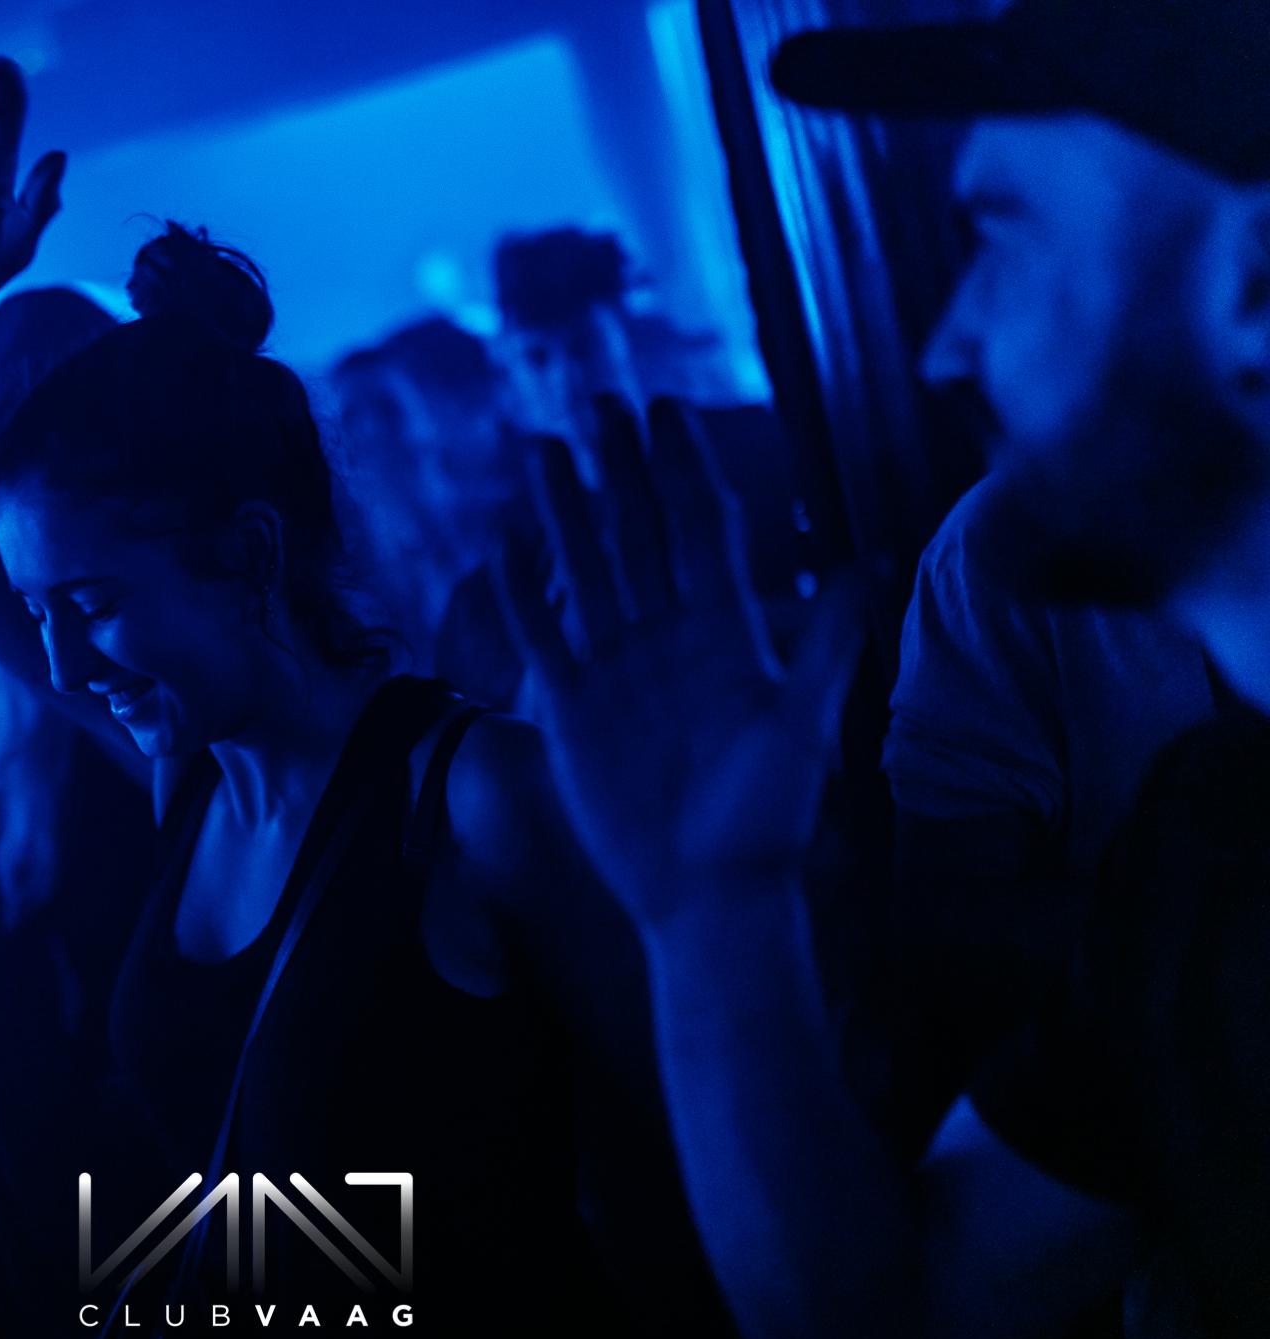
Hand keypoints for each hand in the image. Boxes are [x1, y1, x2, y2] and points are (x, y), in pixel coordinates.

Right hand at [493, 396, 864, 922]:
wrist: (708, 894)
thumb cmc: (765, 817)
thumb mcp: (802, 724)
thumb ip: (823, 641)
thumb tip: (872, 560)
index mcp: (724, 633)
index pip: (702, 530)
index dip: (685, 469)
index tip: (670, 410)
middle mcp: (666, 640)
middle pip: (638, 536)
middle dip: (621, 470)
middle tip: (603, 404)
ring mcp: (614, 672)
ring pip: (585, 573)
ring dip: (566, 513)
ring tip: (546, 452)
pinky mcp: (571, 713)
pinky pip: (542, 641)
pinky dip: (523, 597)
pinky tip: (504, 548)